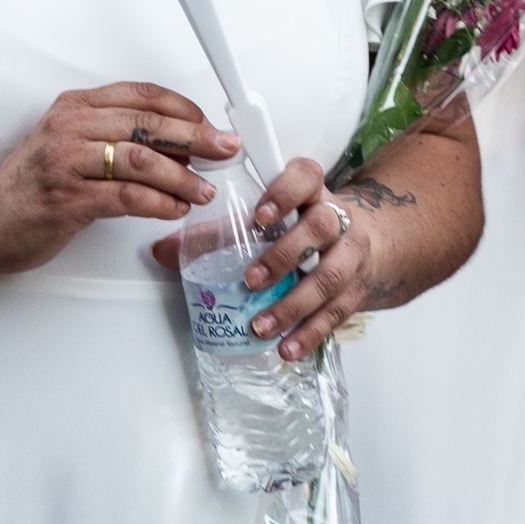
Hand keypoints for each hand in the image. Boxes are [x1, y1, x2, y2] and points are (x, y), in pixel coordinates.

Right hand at [0, 83, 235, 276]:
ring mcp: (66, 161)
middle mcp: (70, 127)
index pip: (141, 95)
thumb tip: (179, 147)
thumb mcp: (72, 145)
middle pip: (147, 122)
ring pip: (140, 159)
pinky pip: (126, 196)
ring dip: (182, 176)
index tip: (211, 124)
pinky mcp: (66, 198)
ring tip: (203, 190)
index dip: (184, 107)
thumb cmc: (32, 186)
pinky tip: (174, 209)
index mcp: (75, 106)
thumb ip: (117, 138)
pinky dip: (159, 203)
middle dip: (195, 136)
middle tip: (224, 149)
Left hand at [203, 156, 372, 361]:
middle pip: (322, 226)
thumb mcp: (267, 218)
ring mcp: (351, 254)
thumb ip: (215, 232)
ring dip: (294, 304)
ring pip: (331, 275)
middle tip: (250, 280)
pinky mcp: (357, 289)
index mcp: (311, 190)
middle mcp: (338, 217)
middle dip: (284, 254)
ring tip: (261, 325)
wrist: (362, 242)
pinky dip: (310, 333)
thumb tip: (162, 249)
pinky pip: (337, 312)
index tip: (259, 216)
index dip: (285, 192)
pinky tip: (287, 347)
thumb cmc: (303, 225)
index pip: (306, 176)